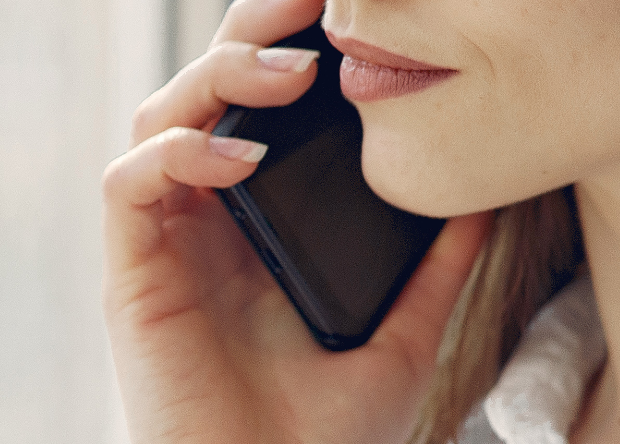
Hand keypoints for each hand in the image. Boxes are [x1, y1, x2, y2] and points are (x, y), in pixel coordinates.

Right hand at [102, 0, 491, 441]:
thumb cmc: (320, 439)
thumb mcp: (406, 338)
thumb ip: (438, 268)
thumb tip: (490, 195)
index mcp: (258, 223)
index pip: (259, 108)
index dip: (290, 50)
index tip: (345, 21)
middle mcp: (204, 220)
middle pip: (202, 90)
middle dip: (249, 35)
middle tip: (307, 8)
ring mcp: (166, 243)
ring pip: (159, 117)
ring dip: (218, 80)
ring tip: (289, 77)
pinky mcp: (133, 275)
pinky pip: (129, 182)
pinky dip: (178, 153)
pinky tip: (236, 158)